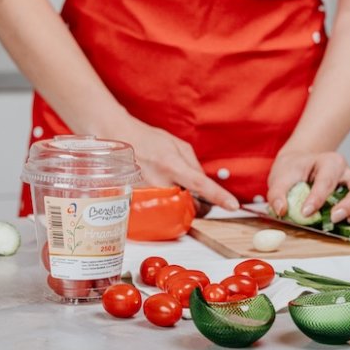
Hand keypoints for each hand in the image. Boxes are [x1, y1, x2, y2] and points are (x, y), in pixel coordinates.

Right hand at [106, 117, 238, 211]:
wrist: (116, 137)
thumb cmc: (148, 139)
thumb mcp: (178, 145)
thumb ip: (194, 166)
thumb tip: (205, 184)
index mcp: (172, 164)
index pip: (201, 184)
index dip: (219, 196)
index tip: (233, 205)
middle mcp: (158, 181)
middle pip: (189, 205)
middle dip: (197, 204)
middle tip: (194, 196)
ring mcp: (145, 194)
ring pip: (174, 212)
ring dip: (180, 206)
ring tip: (174, 191)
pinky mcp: (135, 202)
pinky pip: (157, 212)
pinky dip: (164, 207)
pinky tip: (160, 195)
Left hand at [267, 151, 349, 223]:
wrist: (300, 165)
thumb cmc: (293, 171)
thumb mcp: (280, 178)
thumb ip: (277, 194)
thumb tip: (281, 210)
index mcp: (328, 161)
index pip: (327, 179)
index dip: (318, 198)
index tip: (306, 212)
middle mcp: (346, 170)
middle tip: (334, 218)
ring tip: (348, 222)